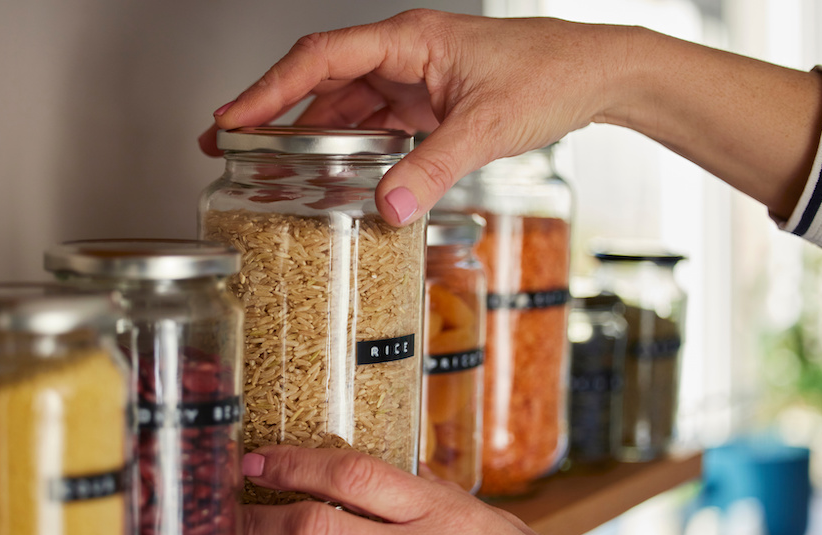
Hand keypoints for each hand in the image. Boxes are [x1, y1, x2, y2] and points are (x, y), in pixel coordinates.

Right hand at [198, 10, 628, 225]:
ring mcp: (413, 78)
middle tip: (227, 142)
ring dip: (306, 134)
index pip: (320, 59)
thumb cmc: (550, 75)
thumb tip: (386, 207)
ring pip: (344, 105)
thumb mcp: (485, 127)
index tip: (233, 116)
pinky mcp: (426, 102)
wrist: (594, 76)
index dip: (269, 89)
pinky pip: (373, 122)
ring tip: (267, 164)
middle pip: (319, 80)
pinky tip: (328, 169)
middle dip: (272, 112)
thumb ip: (433, 168)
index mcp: (408, 40)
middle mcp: (403, 54)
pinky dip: (347, 146)